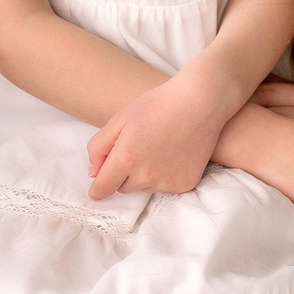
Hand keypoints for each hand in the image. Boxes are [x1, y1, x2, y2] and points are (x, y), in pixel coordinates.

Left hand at [88, 70, 226, 198]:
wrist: (200, 103)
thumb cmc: (157, 105)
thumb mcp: (119, 119)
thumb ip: (98, 148)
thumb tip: (93, 174)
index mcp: (126, 159)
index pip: (103, 188)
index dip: (97, 190)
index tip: (96, 191)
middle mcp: (146, 176)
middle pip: (124, 188)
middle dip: (123, 175)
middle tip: (136, 150)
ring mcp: (167, 182)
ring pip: (145, 187)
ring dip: (144, 175)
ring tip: (157, 148)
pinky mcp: (185, 185)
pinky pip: (165, 187)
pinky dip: (165, 176)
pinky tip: (173, 154)